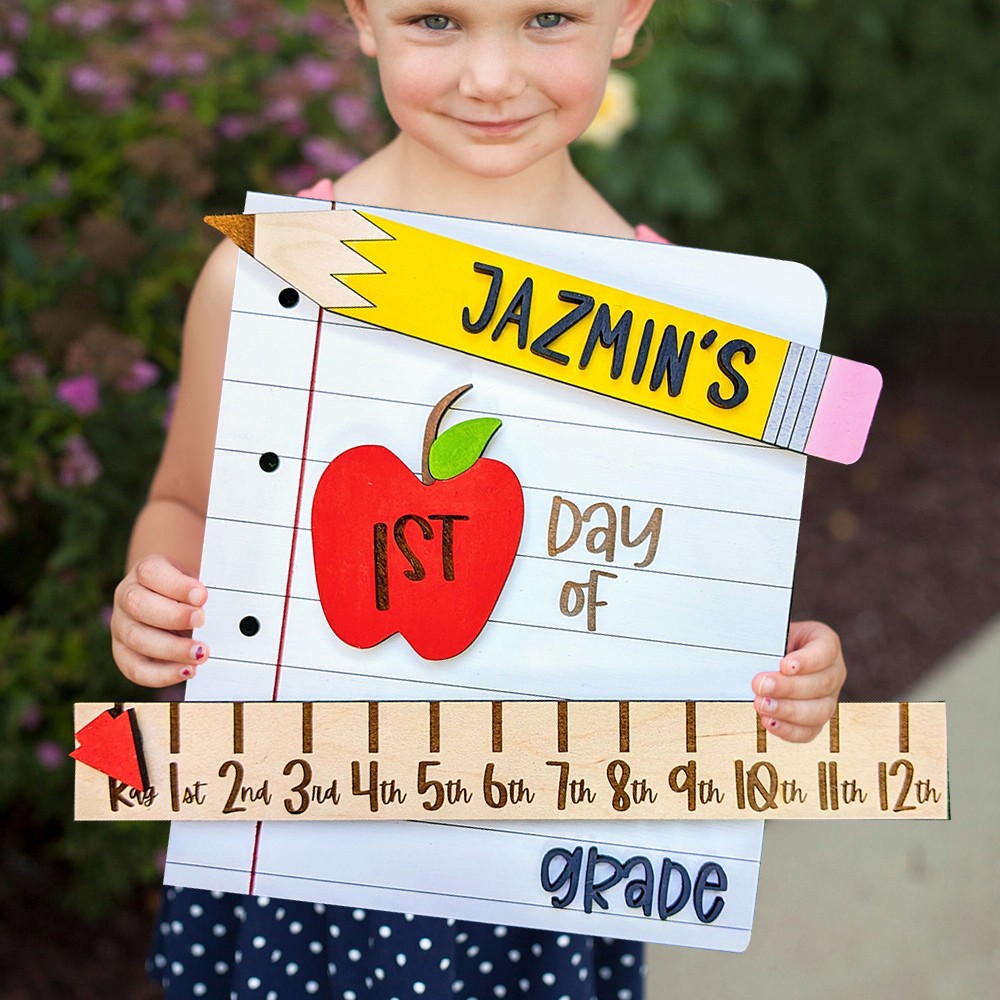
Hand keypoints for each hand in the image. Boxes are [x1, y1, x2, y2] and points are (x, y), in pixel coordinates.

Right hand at [111, 555, 209, 686]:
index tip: (202, 596)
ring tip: (201, 653)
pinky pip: (136, 669)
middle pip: (138, 605)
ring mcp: (122, 627)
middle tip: (202, 622)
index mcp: (145, 572)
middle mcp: (127, 597)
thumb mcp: (198, 579)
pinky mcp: (124, 654)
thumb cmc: (189, 591)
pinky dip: (162, 674)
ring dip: (172, 649)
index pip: (151, 573)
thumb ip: (206, 585)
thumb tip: (217, 599)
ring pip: (136, 638)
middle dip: (173, 616)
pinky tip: (187, 671)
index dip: (176, 585)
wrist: (173, 604)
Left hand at [751, 620, 845, 742]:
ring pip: (818, 711)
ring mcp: (828, 699)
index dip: (807, 661)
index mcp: (826, 644)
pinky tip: (768, 721)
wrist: (771, 657)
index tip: (785, 665)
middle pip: (821, 684)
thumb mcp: (774, 633)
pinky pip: (807, 731)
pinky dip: (787, 729)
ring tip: (762, 705)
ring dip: (787, 710)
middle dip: (788, 687)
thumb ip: (770, 640)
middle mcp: (833, 673)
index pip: (825, 651)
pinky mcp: (815, 720)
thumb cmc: (775, 642)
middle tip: (760, 685)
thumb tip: (756, 651)